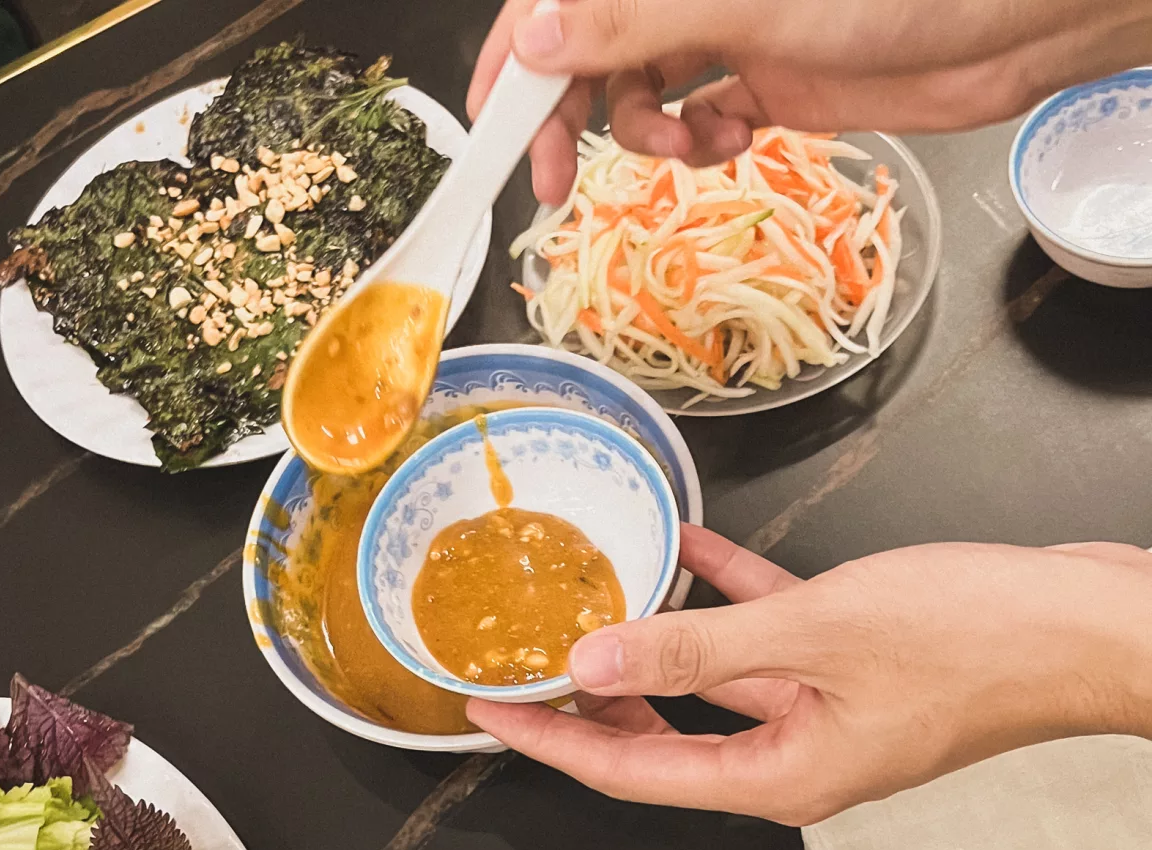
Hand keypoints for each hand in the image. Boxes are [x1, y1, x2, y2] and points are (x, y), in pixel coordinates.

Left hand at [465, 526, 1151, 824]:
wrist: (1092, 630)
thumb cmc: (976, 642)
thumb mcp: (817, 636)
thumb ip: (698, 648)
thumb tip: (592, 659)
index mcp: (776, 776)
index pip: (631, 770)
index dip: (552, 740)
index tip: (488, 712)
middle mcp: (792, 758)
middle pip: (663, 735)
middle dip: (592, 698)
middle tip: (526, 660)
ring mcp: (825, 715)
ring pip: (714, 683)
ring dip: (656, 641)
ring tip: (594, 596)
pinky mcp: (856, 670)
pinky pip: (771, 638)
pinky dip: (730, 598)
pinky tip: (695, 545)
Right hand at [468, 0, 1151, 203]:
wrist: (1009, 19)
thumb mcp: (746, 3)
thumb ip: (633, 21)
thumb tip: (535, 38)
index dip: (517, 55)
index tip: (493, 125)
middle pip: (591, 45)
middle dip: (569, 111)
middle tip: (554, 178)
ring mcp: (728, 24)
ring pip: (641, 87)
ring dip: (643, 133)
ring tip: (685, 148)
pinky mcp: (765, 73)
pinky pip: (698, 113)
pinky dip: (700, 140)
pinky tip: (730, 138)